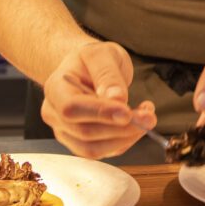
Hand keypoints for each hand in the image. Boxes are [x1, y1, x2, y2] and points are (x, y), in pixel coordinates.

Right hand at [40, 41, 156, 158]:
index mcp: (56, 89)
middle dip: (121, 128)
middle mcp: (55, 114)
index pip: (71, 108)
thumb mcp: (102, 54)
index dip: (100, 113)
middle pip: (85, 132)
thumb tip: (117, 100)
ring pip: (94, 149)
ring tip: (147, 117)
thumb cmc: (92, 59)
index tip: (127, 112)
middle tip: (149, 116)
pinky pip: (104, 151)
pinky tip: (137, 123)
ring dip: (126, 137)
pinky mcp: (81, 143)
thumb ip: (108, 75)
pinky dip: (125, 141)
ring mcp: (66, 132)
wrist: (88, 68)